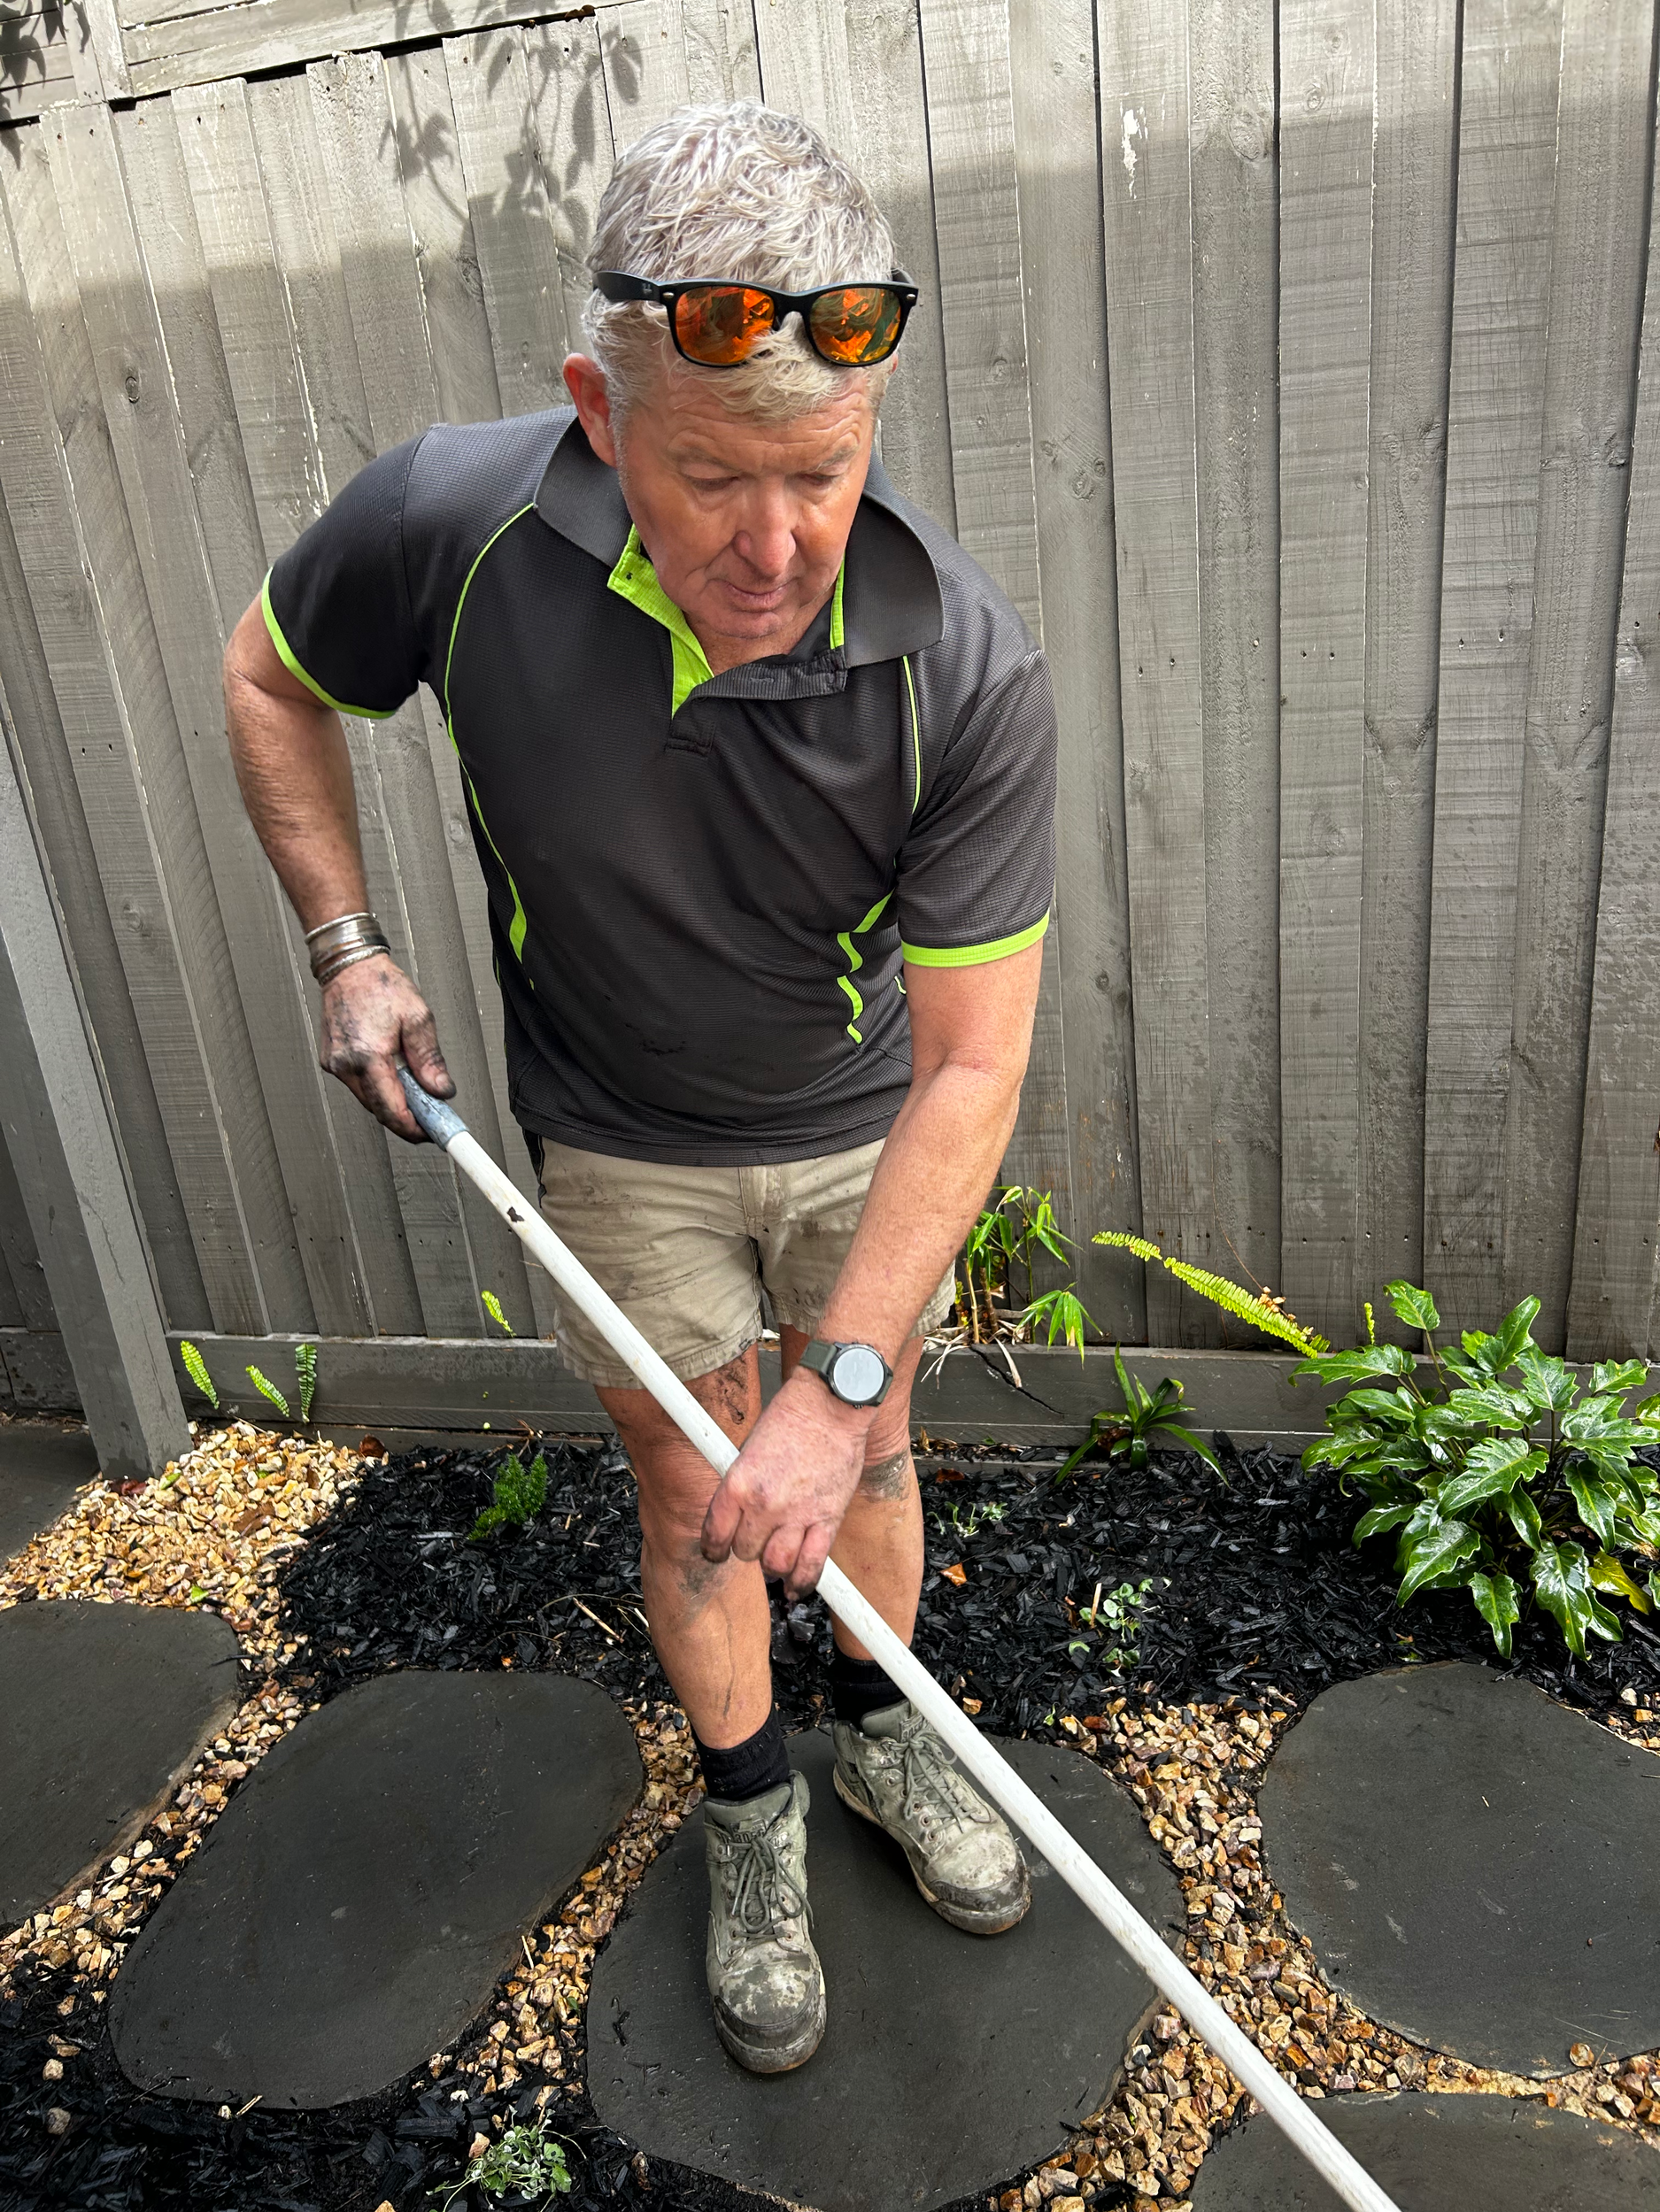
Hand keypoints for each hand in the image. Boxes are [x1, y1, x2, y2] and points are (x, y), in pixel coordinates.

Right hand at [319, 954, 452, 1140]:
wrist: (350, 967)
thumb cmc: (381, 985)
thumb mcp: (418, 1018)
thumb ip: (430, 1060)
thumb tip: (441, 1091)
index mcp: (368, 1055)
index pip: (391, 1109)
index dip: (413, 1128)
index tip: (431, 1133)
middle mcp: (345, 1064)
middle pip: (379, 1110)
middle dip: (406, 1117)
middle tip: (430, 1115)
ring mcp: (335, 1064)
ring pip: (368, 1100)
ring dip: (392, 1102)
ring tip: (416, 1090)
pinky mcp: (331, 1061)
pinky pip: (359, 1086)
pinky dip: (379, 1088)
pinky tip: (394, 1075)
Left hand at [700, 1371, 871, 1596]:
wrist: (829, 1405)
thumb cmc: (790, 1419)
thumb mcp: (748, 1449)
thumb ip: (741, 1487)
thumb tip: (735, 1516)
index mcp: (738, 1484)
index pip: (715, 1535)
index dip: (714, 1549)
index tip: (718, 1551)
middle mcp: (764, 1504)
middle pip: (745, 1552)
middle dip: (748, 1548)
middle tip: (757, 1537)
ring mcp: (797, 1514)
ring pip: (775, 1565)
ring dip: (774, 1564)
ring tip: (777, 1554)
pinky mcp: (827, 1518)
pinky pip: (812, 1565)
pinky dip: (803, 1581)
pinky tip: (797, 1585)